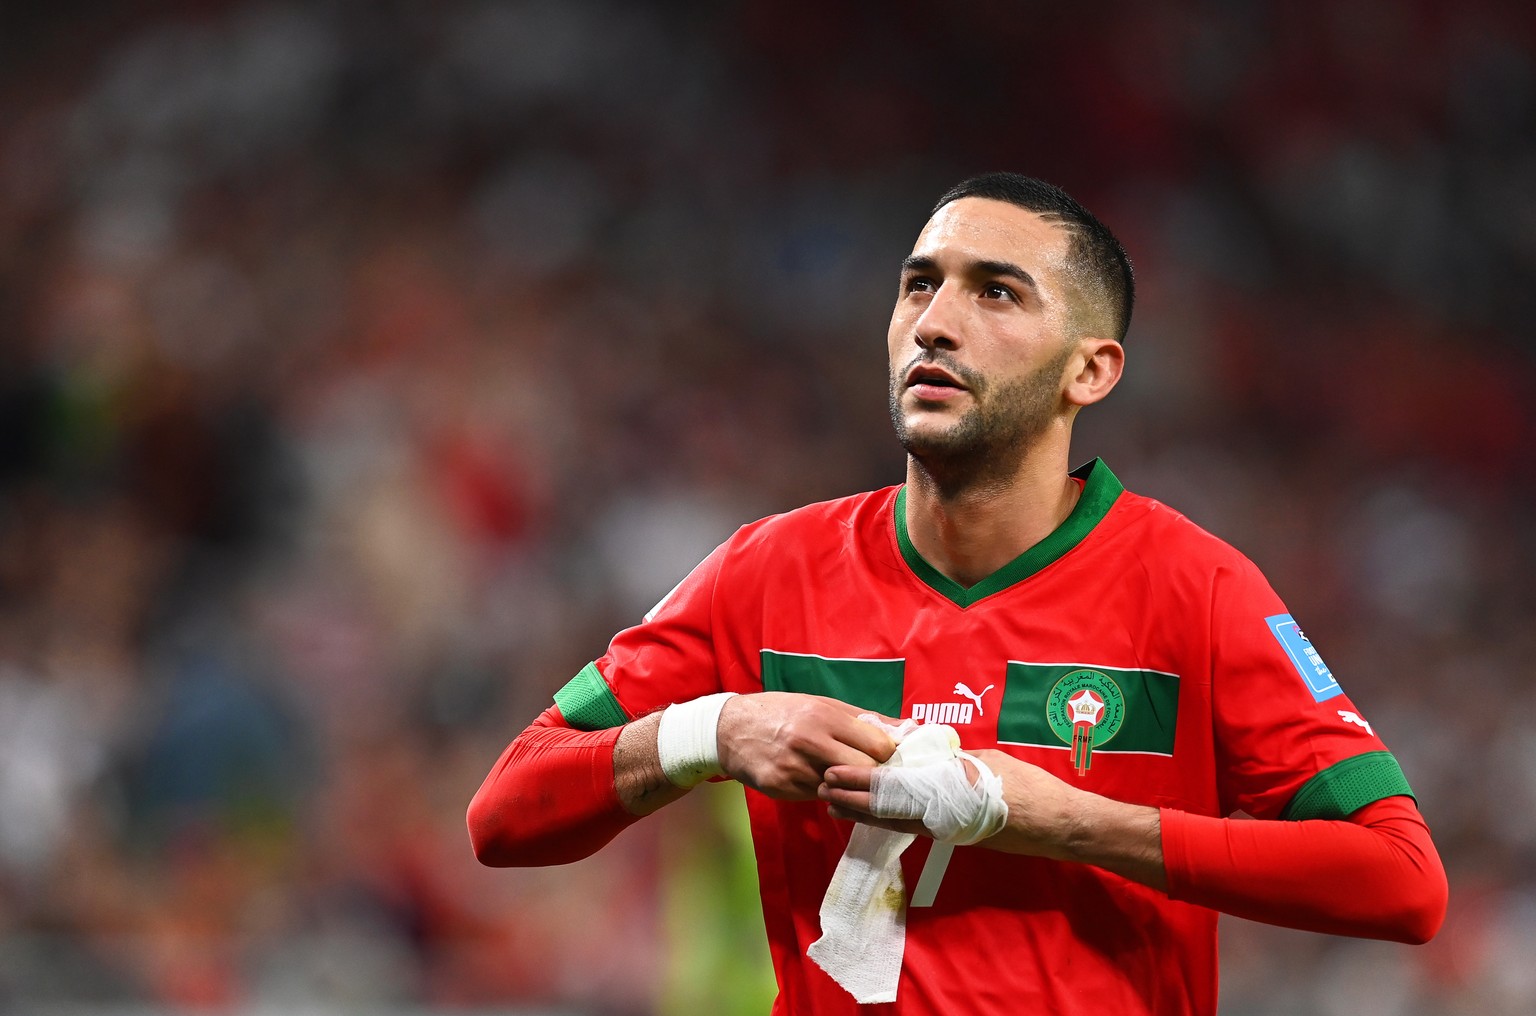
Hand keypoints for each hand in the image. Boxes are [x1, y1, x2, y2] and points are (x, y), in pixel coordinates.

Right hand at [717, 693, 896, 800]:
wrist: (731, 728)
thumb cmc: (783, 712)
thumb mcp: (822, 704)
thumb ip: (864, 718)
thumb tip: (908, 727)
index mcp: (825, 715)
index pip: (877, 745)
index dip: (889, 755)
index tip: (889, 758)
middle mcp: (810, 740)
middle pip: (864, 772)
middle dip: (874, 777)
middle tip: (874, 776)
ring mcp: (794, 767)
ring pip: (842, 790)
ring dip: (849, 788)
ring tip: (848, 781)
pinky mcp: (781, 788)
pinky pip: (817, 798)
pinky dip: (825, 794)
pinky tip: (820, 784)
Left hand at [820, 748, 1077, 854]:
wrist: (1059, 826)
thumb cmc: (1029, 789)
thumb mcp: (987, 764)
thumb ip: (952, 760)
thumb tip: (925, 755)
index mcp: (946, 796)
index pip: (892, 790)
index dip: (860, 782)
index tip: (833, 774)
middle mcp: (941, 818)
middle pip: (886, 809)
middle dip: (852, 798)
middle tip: (821, 787)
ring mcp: (948, 830)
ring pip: (896, 821)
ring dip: (864, 812)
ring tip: (833, 806)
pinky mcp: (956, 836)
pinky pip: (915, 827)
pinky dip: (890, 819)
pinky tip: (875, 816)